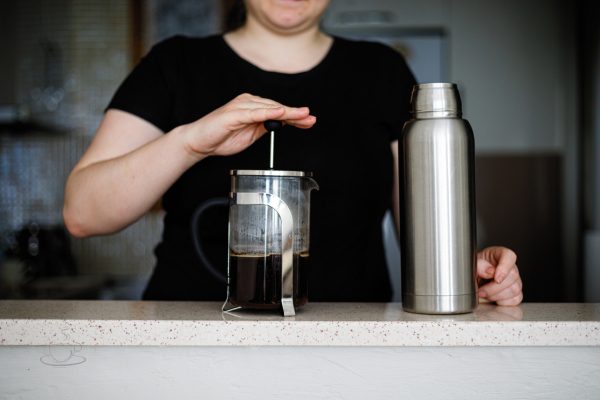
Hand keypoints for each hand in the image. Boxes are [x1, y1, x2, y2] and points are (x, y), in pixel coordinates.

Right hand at [180, 93, 315, 158]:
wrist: (199, 142)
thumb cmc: (221, 138)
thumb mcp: (250, 135)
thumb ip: (264, 128)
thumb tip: (282, 125)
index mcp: (252, 107)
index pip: (278, 110)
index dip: (295, 116)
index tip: (309, 121)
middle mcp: (248, 102)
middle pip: (277, 107)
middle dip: (296, 114)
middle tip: (311, 119)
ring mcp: (241, 106)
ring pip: (269, 108)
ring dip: (287, 112)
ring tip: (302, 116)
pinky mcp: (233, 114)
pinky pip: (255, 112)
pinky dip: (269, 113)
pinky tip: (280, 114)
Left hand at [476, 246, 522, 305]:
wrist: (475, 280)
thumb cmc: (475, 269)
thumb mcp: (472, 264)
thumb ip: (479, 265)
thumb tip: (490, 271)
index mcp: (500, 254)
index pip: (509, 256)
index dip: (504, 268)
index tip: (496, 279)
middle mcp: (510, 266)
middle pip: (512, 276)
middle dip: (494, 288)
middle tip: (481, 291)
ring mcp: (515, 280)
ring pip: (514, 289)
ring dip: (496, 296)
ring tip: (485, 294)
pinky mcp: (516, 293)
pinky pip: (516, 299)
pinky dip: (502, 302)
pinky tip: (494, 298)